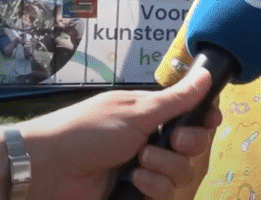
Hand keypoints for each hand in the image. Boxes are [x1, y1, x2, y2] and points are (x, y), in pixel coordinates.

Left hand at [18, 68, 219, 199]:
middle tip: (171, 141)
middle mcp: (151, 140)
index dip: (205, 120)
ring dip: (164, 167)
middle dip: (187, 145)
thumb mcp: (137, 111)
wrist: (50, 168)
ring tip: (138, 164)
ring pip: (182, 172)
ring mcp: (145, 168)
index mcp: (150, 114)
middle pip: (193, 146)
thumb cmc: (89, 130)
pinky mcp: (137, 192)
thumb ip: (176, 99)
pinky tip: (133, 181)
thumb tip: (208, 72)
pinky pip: (165, 192)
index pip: (191, 116)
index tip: (210, 121)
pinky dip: (153, 186)